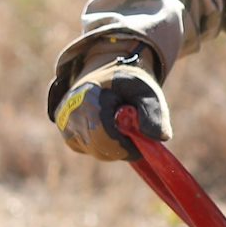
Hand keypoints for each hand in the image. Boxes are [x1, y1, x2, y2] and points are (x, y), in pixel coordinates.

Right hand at [54, 42, 169, 160]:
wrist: (107, 74)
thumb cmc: (129, 84)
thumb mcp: (147, 92)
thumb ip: (155, 113)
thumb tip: (160, 137)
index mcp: (88, 98)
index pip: (104, 137)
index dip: (126, 146)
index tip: (142, 143)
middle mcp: (69, 112)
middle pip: (100, 149)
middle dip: (123, 147)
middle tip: (135, 134)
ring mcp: (65, 124)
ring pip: (95, 151)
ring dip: (115, 146)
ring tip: (122, 126)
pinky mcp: (66, 133)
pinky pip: (89, 150)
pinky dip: (104, 146)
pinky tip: (110, 129)